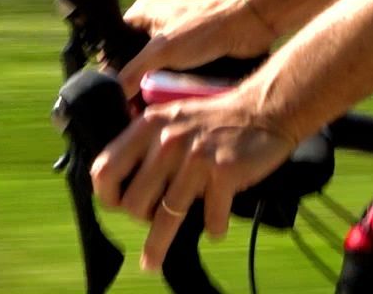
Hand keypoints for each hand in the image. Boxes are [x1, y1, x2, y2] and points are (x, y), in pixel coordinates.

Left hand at [88, 86, 297, 270]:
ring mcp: (197, 157)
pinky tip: (216, 226)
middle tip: (155, 218)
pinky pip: (210, 218)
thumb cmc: (217, 120)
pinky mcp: (224, 172)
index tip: (118, 206)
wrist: (266, 108)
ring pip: (166, 217)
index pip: (105, 169)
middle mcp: (169, 140)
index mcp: (150, 125)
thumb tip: (122, 186)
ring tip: (152, 262)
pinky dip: (213, 228)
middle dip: (140, 219)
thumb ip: (147, 143)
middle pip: (134, 202)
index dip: (107, 195)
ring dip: (159, 245)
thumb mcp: (174, 118)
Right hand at [115, 0, 275, 101]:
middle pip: (134, 65)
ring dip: (155, 92)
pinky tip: (170, 106)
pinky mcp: (193, 55)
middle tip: (134, 110)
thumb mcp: (161, 51)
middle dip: (135, 87)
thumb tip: (114, 98)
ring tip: (151, 113)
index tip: (114, 97)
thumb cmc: (207, 27)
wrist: (251, 24)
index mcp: (141, 15)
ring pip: (156, 74)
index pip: (112, 47)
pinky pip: (175, 77)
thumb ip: (132, 73)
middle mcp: (156, 27)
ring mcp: (176, 42)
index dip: (111, 73)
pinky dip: (173, 90)